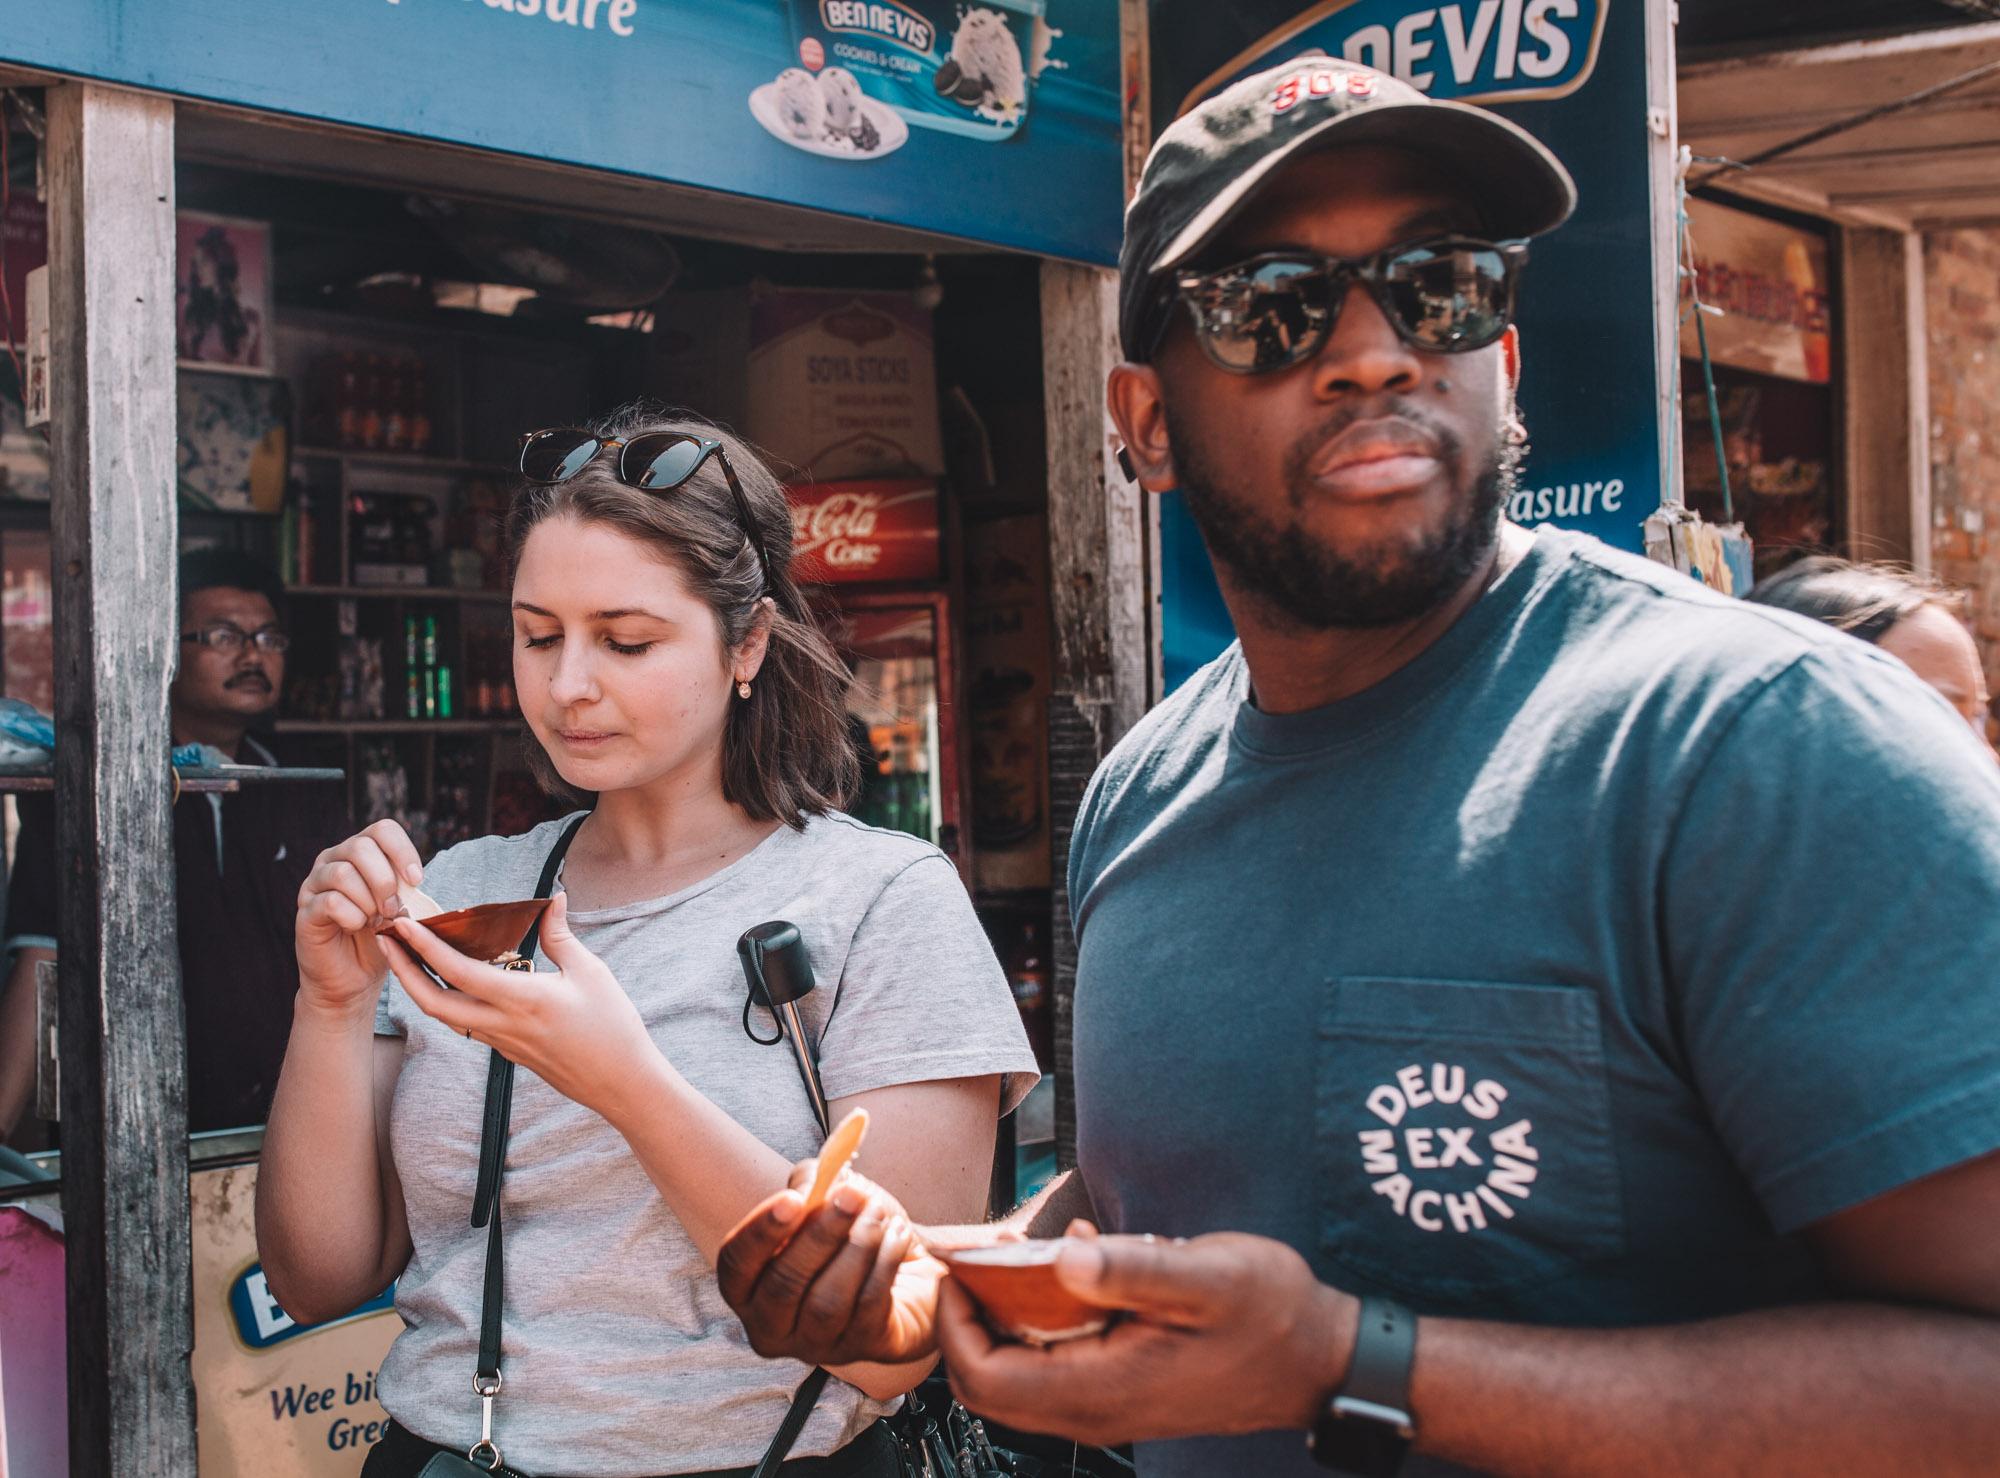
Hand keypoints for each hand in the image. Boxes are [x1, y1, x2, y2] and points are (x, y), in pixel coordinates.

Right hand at [294, 819, 425, 1017]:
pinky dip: (352, 916)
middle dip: (385, 880)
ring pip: (343, 872)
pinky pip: (330, 902)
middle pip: (360, 846)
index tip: (416, 880)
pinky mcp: (305, 911)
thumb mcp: (402, 909)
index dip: (402, 851)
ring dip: (369, 900)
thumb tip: (416, 882)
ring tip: (376, 920)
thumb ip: (407, 889)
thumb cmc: (381, 938)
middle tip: (394, 908)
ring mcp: (315, 884)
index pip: (382, 830)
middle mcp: (333, 861)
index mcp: (361, 853)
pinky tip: (356, 926)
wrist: (355, 976)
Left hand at [379, 892, 659, 1117]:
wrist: (620, 1083)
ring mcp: (502, 1042)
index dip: (425, 946)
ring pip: (445, 1017)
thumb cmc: (612, 1026)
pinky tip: (450, 982)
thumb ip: (561, 936)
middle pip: (432, 1002)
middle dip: (403, 971)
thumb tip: (552, 899)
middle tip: (387, 940)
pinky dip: (447, 999)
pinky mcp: (508, 1051)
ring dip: (419, 987)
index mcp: (522, 999)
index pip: (458, 972)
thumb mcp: (591, 972)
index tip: (404, 923)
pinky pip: (466, 1024)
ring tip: (409, 957)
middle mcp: (503, 1024)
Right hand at [718, 1166, 950, 1365]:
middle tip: (852, 1195)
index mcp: (746, 1288)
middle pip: (783, 1285)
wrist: (904, 1274)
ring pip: (828, 1302)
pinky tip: (898, 1234)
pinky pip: (868, 1308)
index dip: (761, 1232)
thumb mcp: (823, 1201)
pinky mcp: (860, 1349)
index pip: (736, 1264)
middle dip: (820, 1235)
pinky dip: (885, 1264)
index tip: (793, 1200)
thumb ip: (809, 1182)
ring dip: (857, 1248)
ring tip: (878, 1212)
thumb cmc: (848, 1236)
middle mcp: (771, 1326)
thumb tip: (811, 1181)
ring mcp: (815, 1345)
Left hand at [938, 1231, 1356, 1446]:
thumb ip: (1132, 1269)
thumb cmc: (1273, 1316)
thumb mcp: (1207, 1277)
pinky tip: (1074, 1272)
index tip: (962, 1263)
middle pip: (986, 1386)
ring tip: (1023, 1258)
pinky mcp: (1120, 1395)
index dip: (956, 1321)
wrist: (1321, 1362)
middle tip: (984, 1257)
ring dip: (1003, 1321)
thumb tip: (1062, 1256)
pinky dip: (1039, 1326)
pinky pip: (1050, 1370)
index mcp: (1103, 1389)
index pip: (986, 1377)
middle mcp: (1094, 1411)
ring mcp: (1107, 1409)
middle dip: (968, 1320)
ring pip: (1014, 1380)